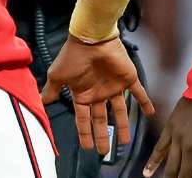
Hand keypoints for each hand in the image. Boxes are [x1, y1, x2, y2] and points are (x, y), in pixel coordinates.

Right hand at [41, 37, 154, 153]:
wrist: (92, 39)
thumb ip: (52, 90)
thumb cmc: (74, 57)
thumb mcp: (58, 75)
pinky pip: (139, 93)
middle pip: (102, 119)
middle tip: (104, 151)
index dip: (85, 133)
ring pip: (120, 111)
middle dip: (103, 135)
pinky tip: (150, 113)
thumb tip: (41, 101)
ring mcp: (114, 86)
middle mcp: (98, 92)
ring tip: (125, 142)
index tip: (87, 147)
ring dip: (123, 126)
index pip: (84, 118)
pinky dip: (145, 102)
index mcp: (83, 94)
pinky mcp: (128, 79)